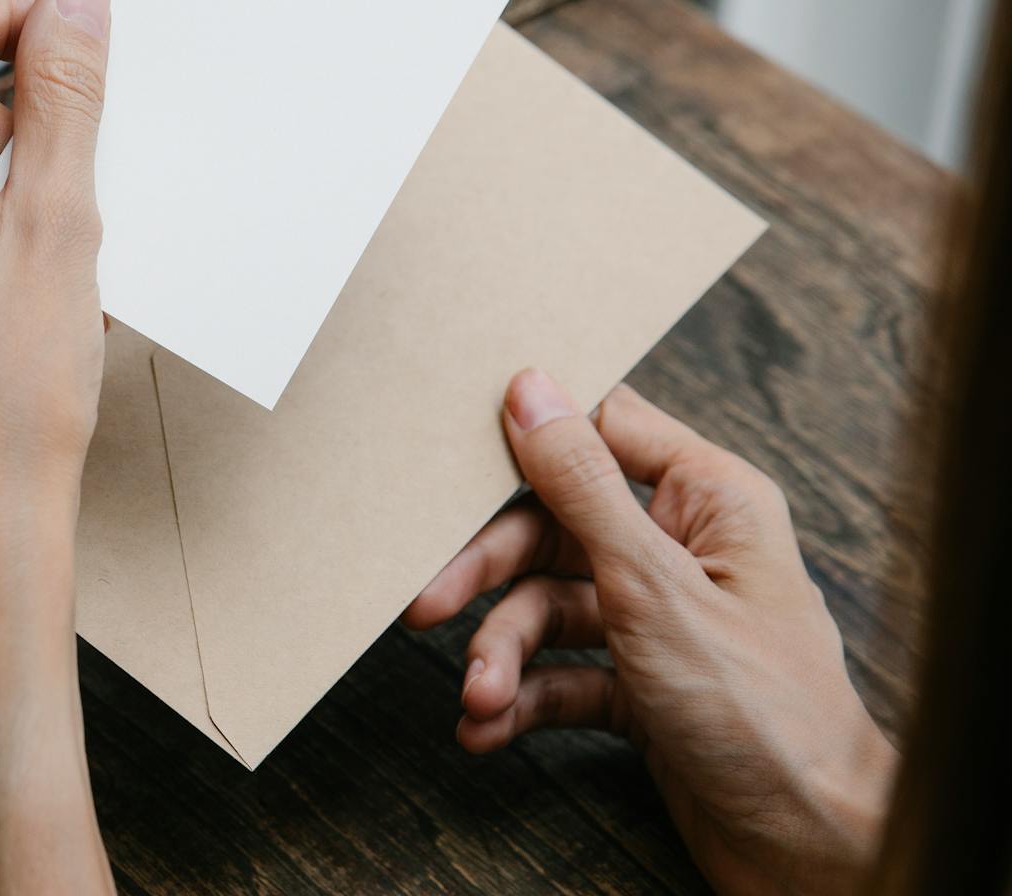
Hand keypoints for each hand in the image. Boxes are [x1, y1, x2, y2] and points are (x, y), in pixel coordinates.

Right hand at [404, 370, 896, 895]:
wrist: (808, 846)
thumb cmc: (764, 711)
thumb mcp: (653, 585)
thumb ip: (582, 487)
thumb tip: (532, 391)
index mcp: (709, 500)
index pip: (603, 430)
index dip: (530, 436)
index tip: (455, 452)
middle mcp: (684, 550)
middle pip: (554, 528)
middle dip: (489, 575)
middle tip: (428, 604)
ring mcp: (661, 621)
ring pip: (551, 607)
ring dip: (503, 651)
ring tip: (476, 696)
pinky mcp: (643, 684)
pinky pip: (563, 672)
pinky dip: (524, 697)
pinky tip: (489, 727)